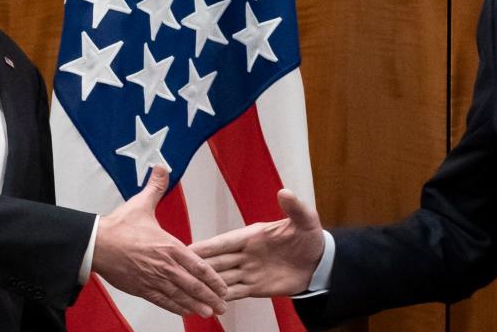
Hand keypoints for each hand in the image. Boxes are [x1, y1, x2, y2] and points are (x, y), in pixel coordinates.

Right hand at [91, 166, 227, 316]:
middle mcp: (165, 265)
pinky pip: (162, 300)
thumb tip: (162, 168)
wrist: (96, 243)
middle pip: (193, 284)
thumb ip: (155, 187)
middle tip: (223, 306)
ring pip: (180, 296)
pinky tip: (185, 312)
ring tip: (210, 313)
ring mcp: (153, 278)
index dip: (213, 278)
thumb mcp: (141, 203)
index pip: (198, 265)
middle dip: (210, 296)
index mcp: (169, 246)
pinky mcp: (141, 288)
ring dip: (197, 305)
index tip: (224, 286)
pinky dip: (175, 307)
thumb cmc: (119, 226)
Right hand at [190, 189, 324, 299]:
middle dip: (198, 267)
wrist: (319, 264)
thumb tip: (285, 192)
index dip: (206, 246)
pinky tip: (208, 303)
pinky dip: (222, 298)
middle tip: (176, 272)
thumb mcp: (305, 221)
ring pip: (222, 279)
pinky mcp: (255, 286)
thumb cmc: (310, 238)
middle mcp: (246, 253)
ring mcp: (249, 270)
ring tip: (188, 291)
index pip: (225, 242)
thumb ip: (294, 208)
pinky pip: (234, 293)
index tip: (187, 249)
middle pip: (217, 262)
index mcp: (252, 236)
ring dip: (207, 285)